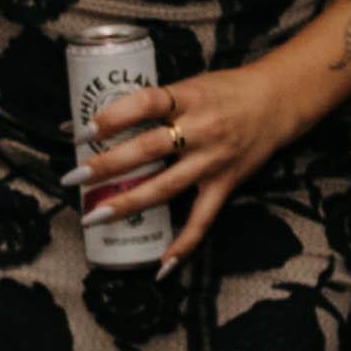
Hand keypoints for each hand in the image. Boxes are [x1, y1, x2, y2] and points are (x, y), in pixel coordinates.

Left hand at [79, 49, 320, 268]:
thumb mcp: (189, 86)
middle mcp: (200, 130)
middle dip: (107, 165)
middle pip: (148, 149)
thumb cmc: (224, 91)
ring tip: (93, 216)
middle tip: (74, 177)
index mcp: (188, 97)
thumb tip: (97, 121)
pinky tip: (160, 264)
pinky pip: (202, 219)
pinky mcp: (225, 184)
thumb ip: (152, 103)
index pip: (145, 103)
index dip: (113, 117)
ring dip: (128, 203)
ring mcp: (213, 161)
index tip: (83, 131)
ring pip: (165, 187)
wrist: (277, 102)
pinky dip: (183, 244)